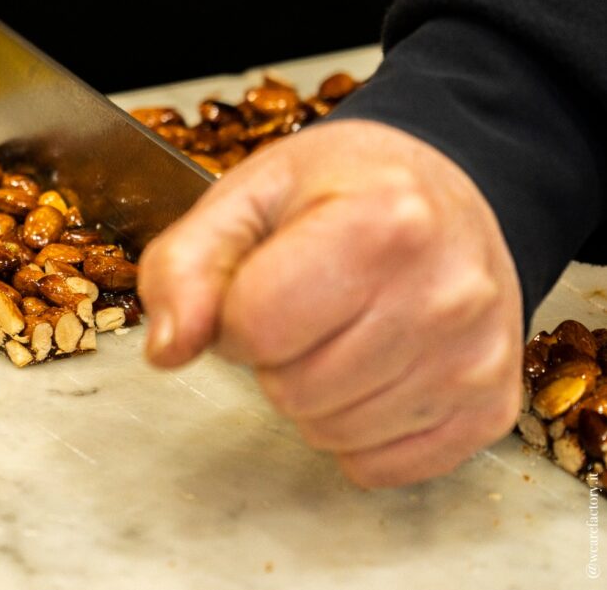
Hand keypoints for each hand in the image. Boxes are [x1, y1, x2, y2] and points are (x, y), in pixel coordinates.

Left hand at [138, 120, 522, 486]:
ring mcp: (475, 356)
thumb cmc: (339, 191)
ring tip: (338, 331)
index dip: (233, 316)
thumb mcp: (244, 198)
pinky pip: (382, 468)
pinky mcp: (491, 407)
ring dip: (311, 396)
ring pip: (333, 434)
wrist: (443, 193)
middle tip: (303, 307)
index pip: (255, 325)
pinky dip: (356, 433)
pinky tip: (370, 371)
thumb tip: (167, 349)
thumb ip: (184, 267)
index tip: (260, 282)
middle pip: (293, 389)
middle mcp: (446, 291)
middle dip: (273, 357)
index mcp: (382, 221)